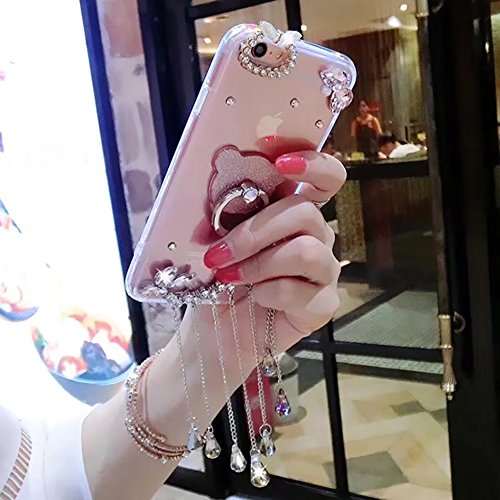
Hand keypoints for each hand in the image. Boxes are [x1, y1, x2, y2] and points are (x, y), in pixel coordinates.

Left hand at [203, 150, 345, 345]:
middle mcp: (316, 236)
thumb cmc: (221, 277)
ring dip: (258, 264)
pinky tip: (255, 297)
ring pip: (305, 251)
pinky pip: (302, 291)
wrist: (218, 328)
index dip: (312, 162)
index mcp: (294, 212)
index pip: (326, 178)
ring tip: (228, 277)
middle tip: (218, 253)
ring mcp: (324, 271)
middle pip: (305, 213)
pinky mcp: (323, 304)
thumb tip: (222, 180)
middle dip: (255, 231)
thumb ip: (227, 210)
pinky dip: (269, 293)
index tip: (278, 159)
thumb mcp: (217, 237)